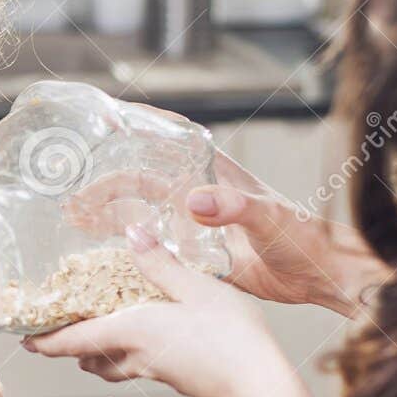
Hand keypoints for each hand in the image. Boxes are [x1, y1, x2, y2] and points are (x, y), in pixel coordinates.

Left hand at [25, 226, 310, 396]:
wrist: (264, 389)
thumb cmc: (234, 338)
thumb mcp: (198, 288)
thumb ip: (162, 263)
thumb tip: (131, 234)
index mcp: (133, 333)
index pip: (74, 341)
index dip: (45, 341)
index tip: (23, 339)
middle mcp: (138, 358)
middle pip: (89, 359)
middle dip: (69, 346)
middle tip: (57, 330)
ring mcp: (159, 373)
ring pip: (114, 367)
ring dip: (97, 354)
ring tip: (94, 333)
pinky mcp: (179, 380)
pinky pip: (141, 366)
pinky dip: (128, 354)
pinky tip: (147, 338)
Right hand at [63, 108, 380, 315]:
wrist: (321, 278)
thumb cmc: (305, 240)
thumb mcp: (271, 218)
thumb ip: (236, 207)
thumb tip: (192, 201)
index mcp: (217, 174)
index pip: (172, 136)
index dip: (140, 123)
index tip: (106, 118)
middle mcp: (202, 196)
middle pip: (143, 178)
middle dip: (107, 181)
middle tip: (75, 196)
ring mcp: (197, 226)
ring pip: (144, 212)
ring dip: (111, 214)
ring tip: (76, 221)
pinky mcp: (197, 257)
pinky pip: (155, 248)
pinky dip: (129, 248)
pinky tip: (104, 256)